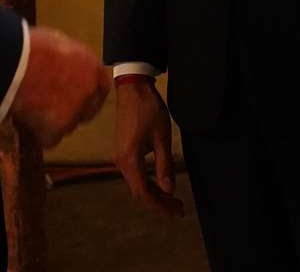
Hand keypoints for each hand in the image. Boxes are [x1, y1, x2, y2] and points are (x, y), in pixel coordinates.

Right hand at [11, 26, 110, 148]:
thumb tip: (63, 67)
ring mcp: (74, 113)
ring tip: (29, 108)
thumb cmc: (29, 48)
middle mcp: (88, 92)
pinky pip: (48, 137)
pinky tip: (23, 118)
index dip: (88, 93)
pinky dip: (37, 132)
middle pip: (86, 109)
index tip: (78, 96)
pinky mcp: (57, 130)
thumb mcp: (57, 44)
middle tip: (50, 107)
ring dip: (53, 122)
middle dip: (72, 111)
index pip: (100, 87)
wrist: (11, 64)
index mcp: (92, 67)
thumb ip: (67, 61)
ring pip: (67, 125)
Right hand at [113, 79, 183, 216]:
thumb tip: (168, 190)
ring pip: (137, 184)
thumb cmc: (148, 110)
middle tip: (179, 208)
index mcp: (130, 160)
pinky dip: (148, 182)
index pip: (143, 193)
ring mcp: (121, 157)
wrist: (132, 88)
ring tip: (173, 200)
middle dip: (159, 203)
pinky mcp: (124, 151)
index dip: (159, 206)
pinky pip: (135, 174)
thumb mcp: (162, 138)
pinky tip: (161, 184)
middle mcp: (121, 162)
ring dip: (154, 193)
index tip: (176, 211)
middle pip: (139, 191)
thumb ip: (164, 165)